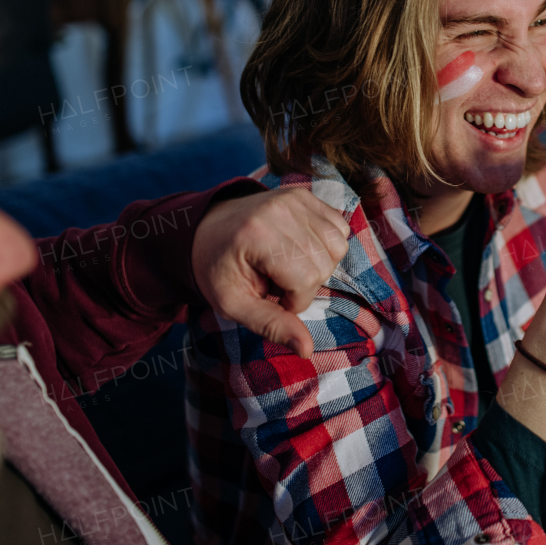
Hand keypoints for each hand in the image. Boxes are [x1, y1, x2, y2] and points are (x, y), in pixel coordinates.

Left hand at [191, 187, 349, 356]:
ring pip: (337, 247)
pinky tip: (300, 250)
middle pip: (324, 265)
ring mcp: (294, 198)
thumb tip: (307, 350)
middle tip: (276, 281)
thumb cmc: (219, 270)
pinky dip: (326, 244)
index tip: (269, 296)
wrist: (206, 230)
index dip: (292, 301)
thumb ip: (271, 325)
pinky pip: (339, 227)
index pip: (304, 281)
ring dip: (318, 265)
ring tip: (288, 265)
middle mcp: (280, 210)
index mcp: (258, 235)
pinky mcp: (304, 194)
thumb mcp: (233, 305)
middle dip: (305, 284)